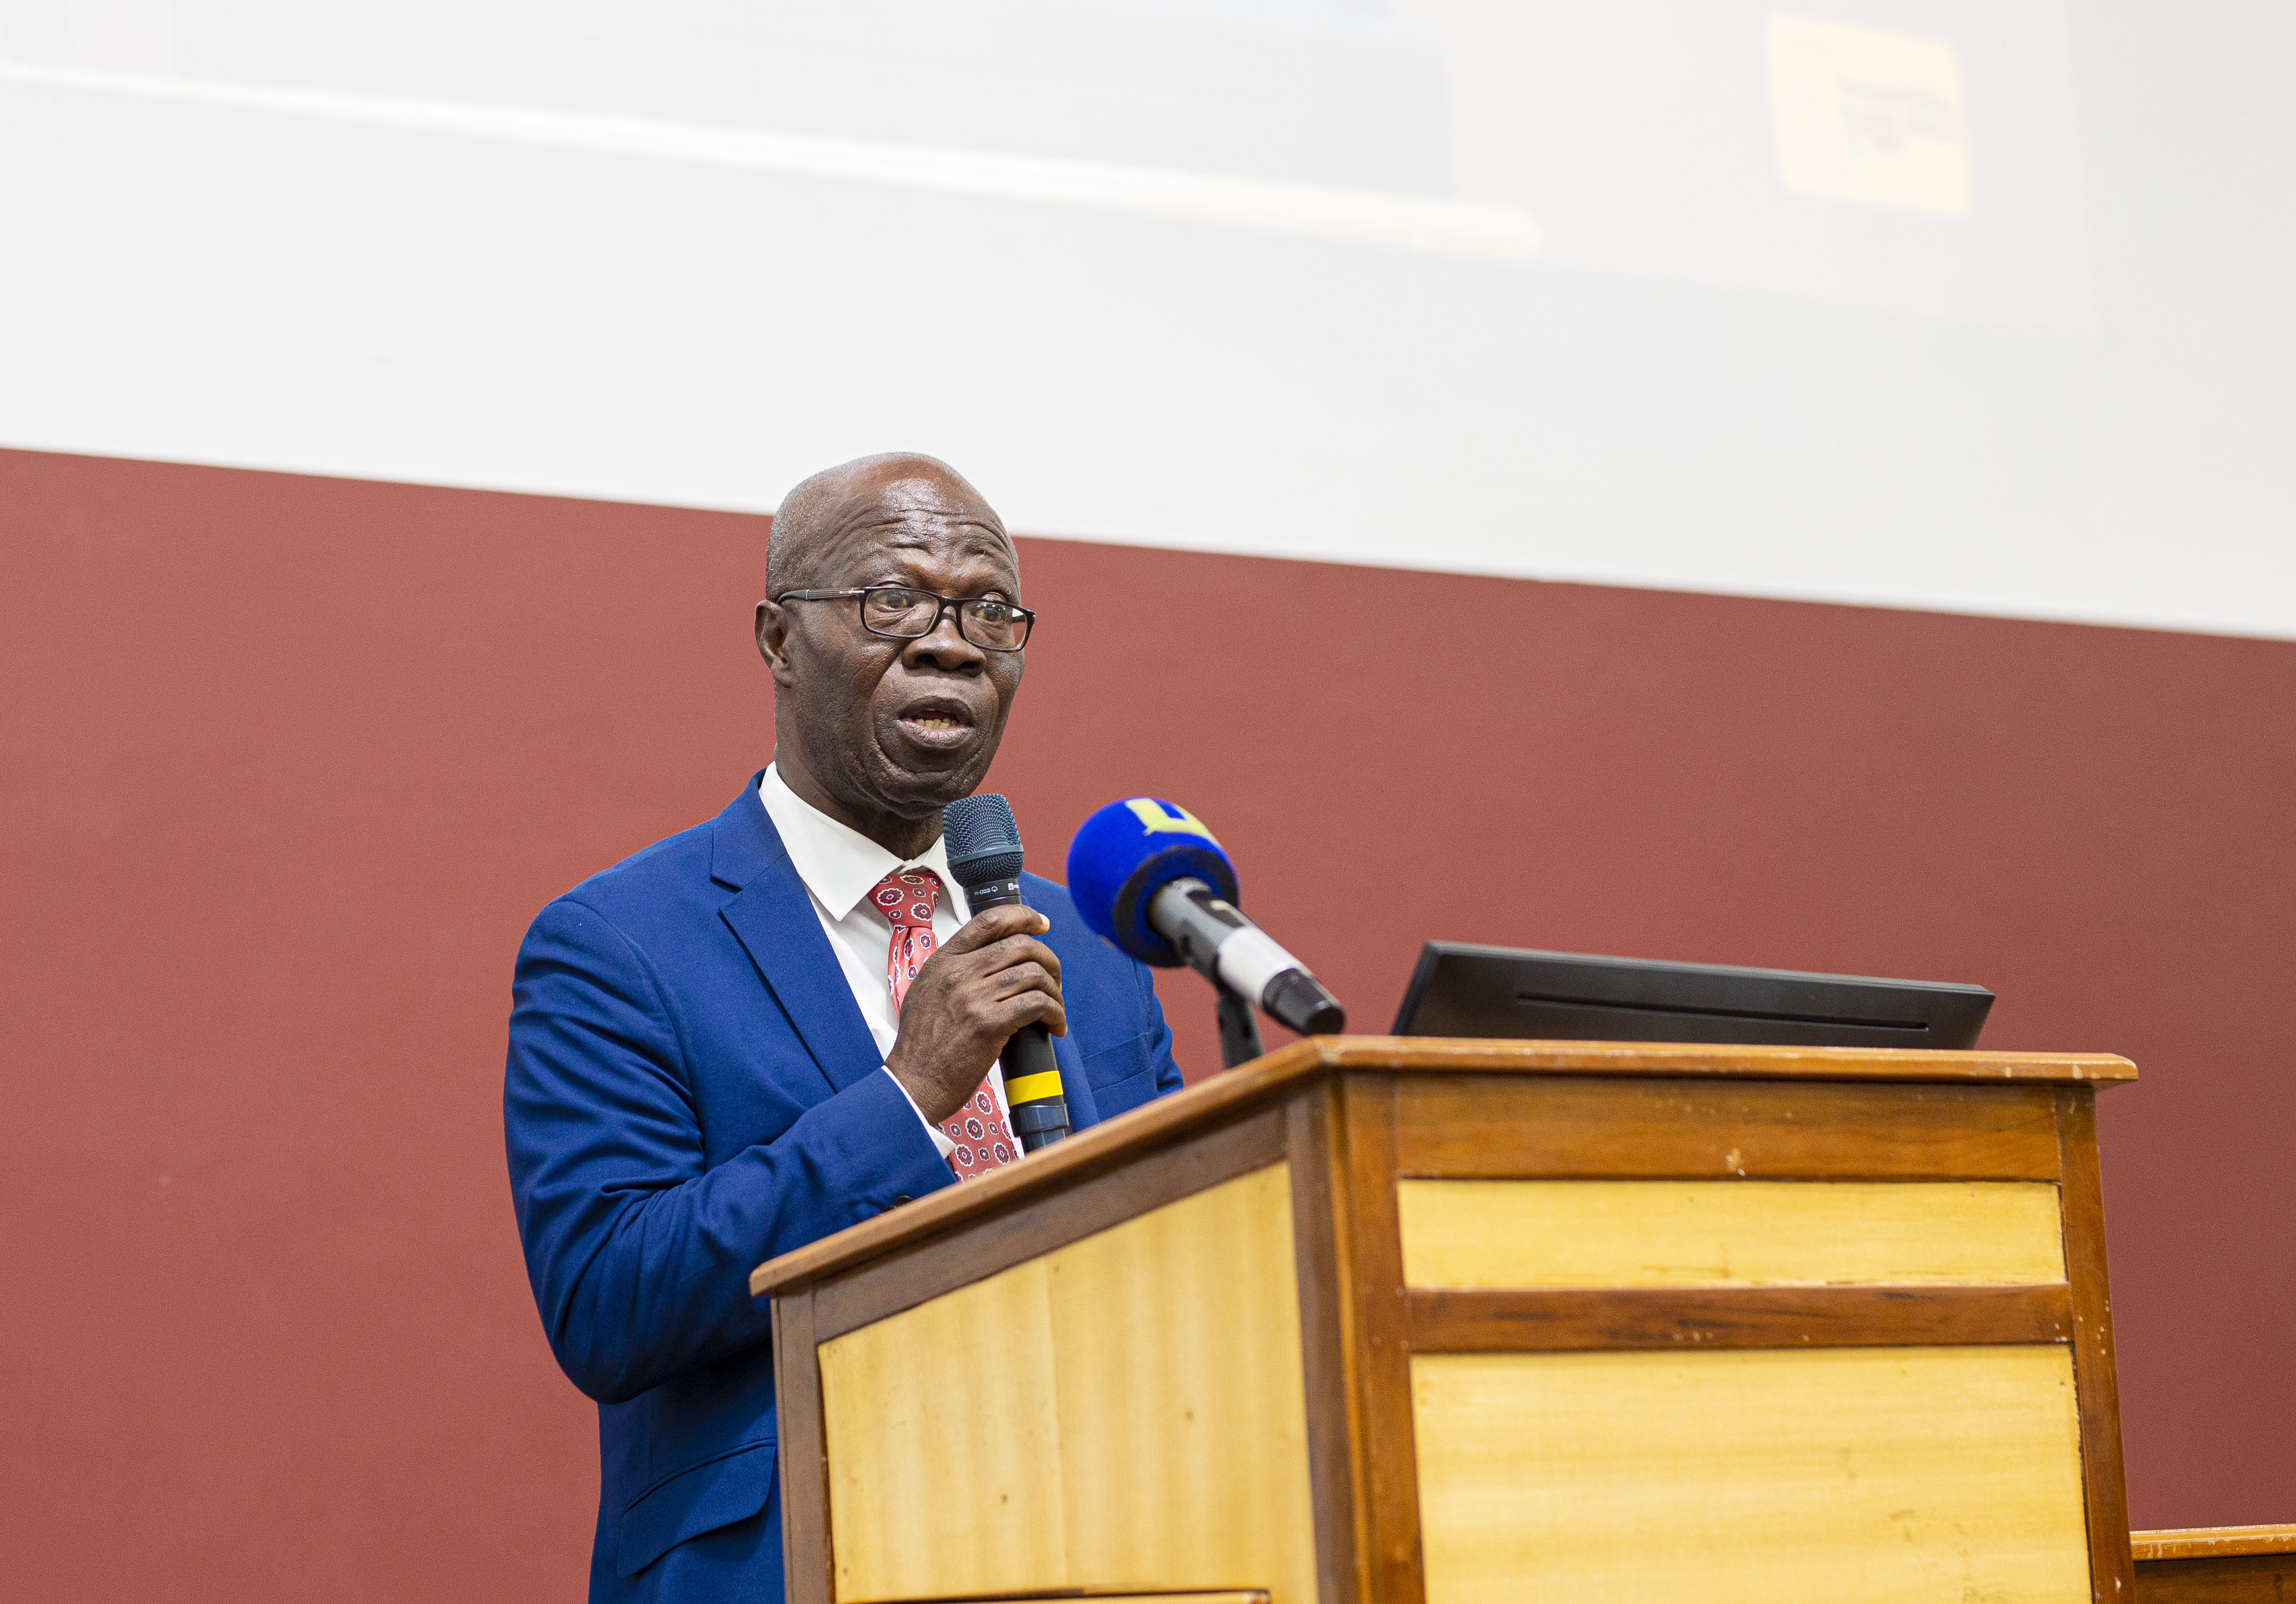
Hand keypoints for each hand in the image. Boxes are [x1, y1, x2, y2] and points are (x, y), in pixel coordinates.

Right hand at [884, 904, 1066, 1123]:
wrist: (913, 1082)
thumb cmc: (922, 1045)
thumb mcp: (925, 992)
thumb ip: (953, 971)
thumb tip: (987, 960)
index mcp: (943, 961)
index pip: (988, 921)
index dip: (1022, 916)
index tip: (1041, 923)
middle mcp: (959, 973)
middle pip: (1020, 945)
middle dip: (1048, 959)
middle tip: (1054, 979)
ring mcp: (974, 998)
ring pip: (1033, 974)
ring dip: (1054, 991)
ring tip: (1055, 1008)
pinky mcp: (990, 1024)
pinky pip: (1037, 1005)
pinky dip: (1055, 1013)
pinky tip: (1055, 1026)